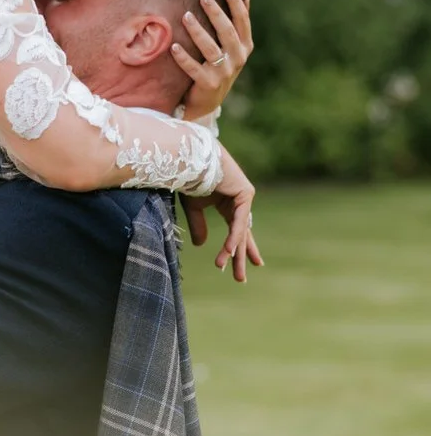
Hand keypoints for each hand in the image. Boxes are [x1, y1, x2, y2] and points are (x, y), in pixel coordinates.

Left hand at [173, 0, 252, 121]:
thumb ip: (238, 23)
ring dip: (197, 31)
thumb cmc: (219, 66)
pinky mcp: (208, 84)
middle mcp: (237, 58)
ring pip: (210, 48)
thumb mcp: (233, 46)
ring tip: (186, 16)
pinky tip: (173, 47)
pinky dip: (183, 58)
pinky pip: (194, 69)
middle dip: (216, 12)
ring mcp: (224, 72)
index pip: (242, 19)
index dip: (235, 1)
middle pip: (227, 31)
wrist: (208, 101)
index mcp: (245, 46)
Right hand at [182, 146, 262, 282]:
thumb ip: (199, 226)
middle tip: (241, 278)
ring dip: (234, 252)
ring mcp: (244, 197)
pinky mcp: (245, 194)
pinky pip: (238, 221)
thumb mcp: (193, 208)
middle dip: (240, 256)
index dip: (237, 249)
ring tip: (233, 272)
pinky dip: (233, 237)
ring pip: (240, 231)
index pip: (236, 231)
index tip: (240, 268)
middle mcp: (239, 201)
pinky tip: (229, 251)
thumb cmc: (190, 176)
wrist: (190, 156)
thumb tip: (201, 246)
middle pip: (241, 234)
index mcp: (228, 203)